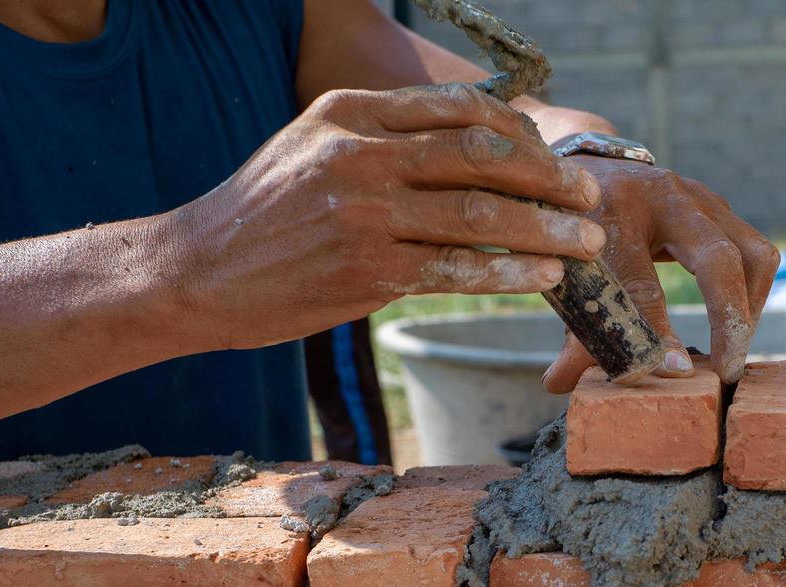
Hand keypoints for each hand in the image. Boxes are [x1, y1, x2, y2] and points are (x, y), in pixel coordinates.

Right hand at [166, 83, 608, 351]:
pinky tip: (545, 278)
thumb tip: (472, 146)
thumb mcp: (311, 148)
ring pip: (480, 215)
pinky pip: (457, 270)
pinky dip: (510, 273)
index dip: (521, 134)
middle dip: (550, 179)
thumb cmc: (263, 215)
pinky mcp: (365, 272)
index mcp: (349, 113)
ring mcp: (362, 214)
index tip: (555, 157)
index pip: (459, 109)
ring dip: (547, 231)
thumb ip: (383, 138)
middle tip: (592, 198)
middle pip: (482, 156)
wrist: (193, 272)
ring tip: (587, 244)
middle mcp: (358, 154)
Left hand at [540, 156, 779, 390]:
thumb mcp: (562, 272)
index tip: (675, 373)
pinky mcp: (718, 205)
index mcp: (611, 212)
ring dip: (750, 309)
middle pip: (717, 260)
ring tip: (734, 349)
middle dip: (729, 321)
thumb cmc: (572, 231)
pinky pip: (756, 252)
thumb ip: (569, 329)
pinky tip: (735, 325)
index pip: (641, 285)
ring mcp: (698, 196)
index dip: (659, 335)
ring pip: (752, 253)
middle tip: (725, 371)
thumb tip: (562, 384)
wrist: (583, 170)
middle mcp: (663, 196)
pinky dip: (752, 294)